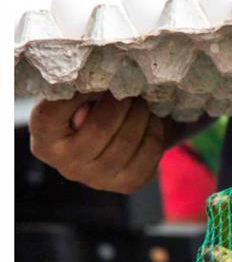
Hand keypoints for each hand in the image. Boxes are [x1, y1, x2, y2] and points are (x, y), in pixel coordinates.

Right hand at [29, 92, 166, 193]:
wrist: (112, 141)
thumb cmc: (88, 111)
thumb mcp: (75, 99)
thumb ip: (78, 93)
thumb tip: (100, 86)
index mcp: (45, 140)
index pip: (53, 112)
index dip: (79, 91)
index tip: (98, 78)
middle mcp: (67, 165)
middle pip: (100, 128)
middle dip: (120, 102)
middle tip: (130, 88)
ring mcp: (98, 179)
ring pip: (127, 140)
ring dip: (141, 114)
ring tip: (142, 102)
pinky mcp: (127, 184)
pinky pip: (149, 153)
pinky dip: (155, 131)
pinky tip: (151, 120)